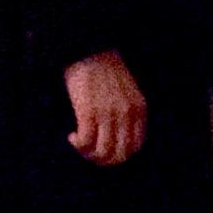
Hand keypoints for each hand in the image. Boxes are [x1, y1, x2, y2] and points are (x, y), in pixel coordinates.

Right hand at [62, 50, 146, 166]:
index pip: (135, 146)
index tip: (105, 150)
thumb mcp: (128, 93)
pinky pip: (85, 142)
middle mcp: (127, 114)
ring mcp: (108, 114)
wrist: (90, 51)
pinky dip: (78, 145)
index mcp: (139, 110)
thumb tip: (117, 140)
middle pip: (120, 154)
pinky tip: (72, 136)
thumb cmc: (106, 72)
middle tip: (90, 152)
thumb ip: (128, 114)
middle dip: (103, 160)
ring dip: (88, 154)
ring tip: (80, 144)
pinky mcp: (89, 112)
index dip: (119, 155)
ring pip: (102, 152)